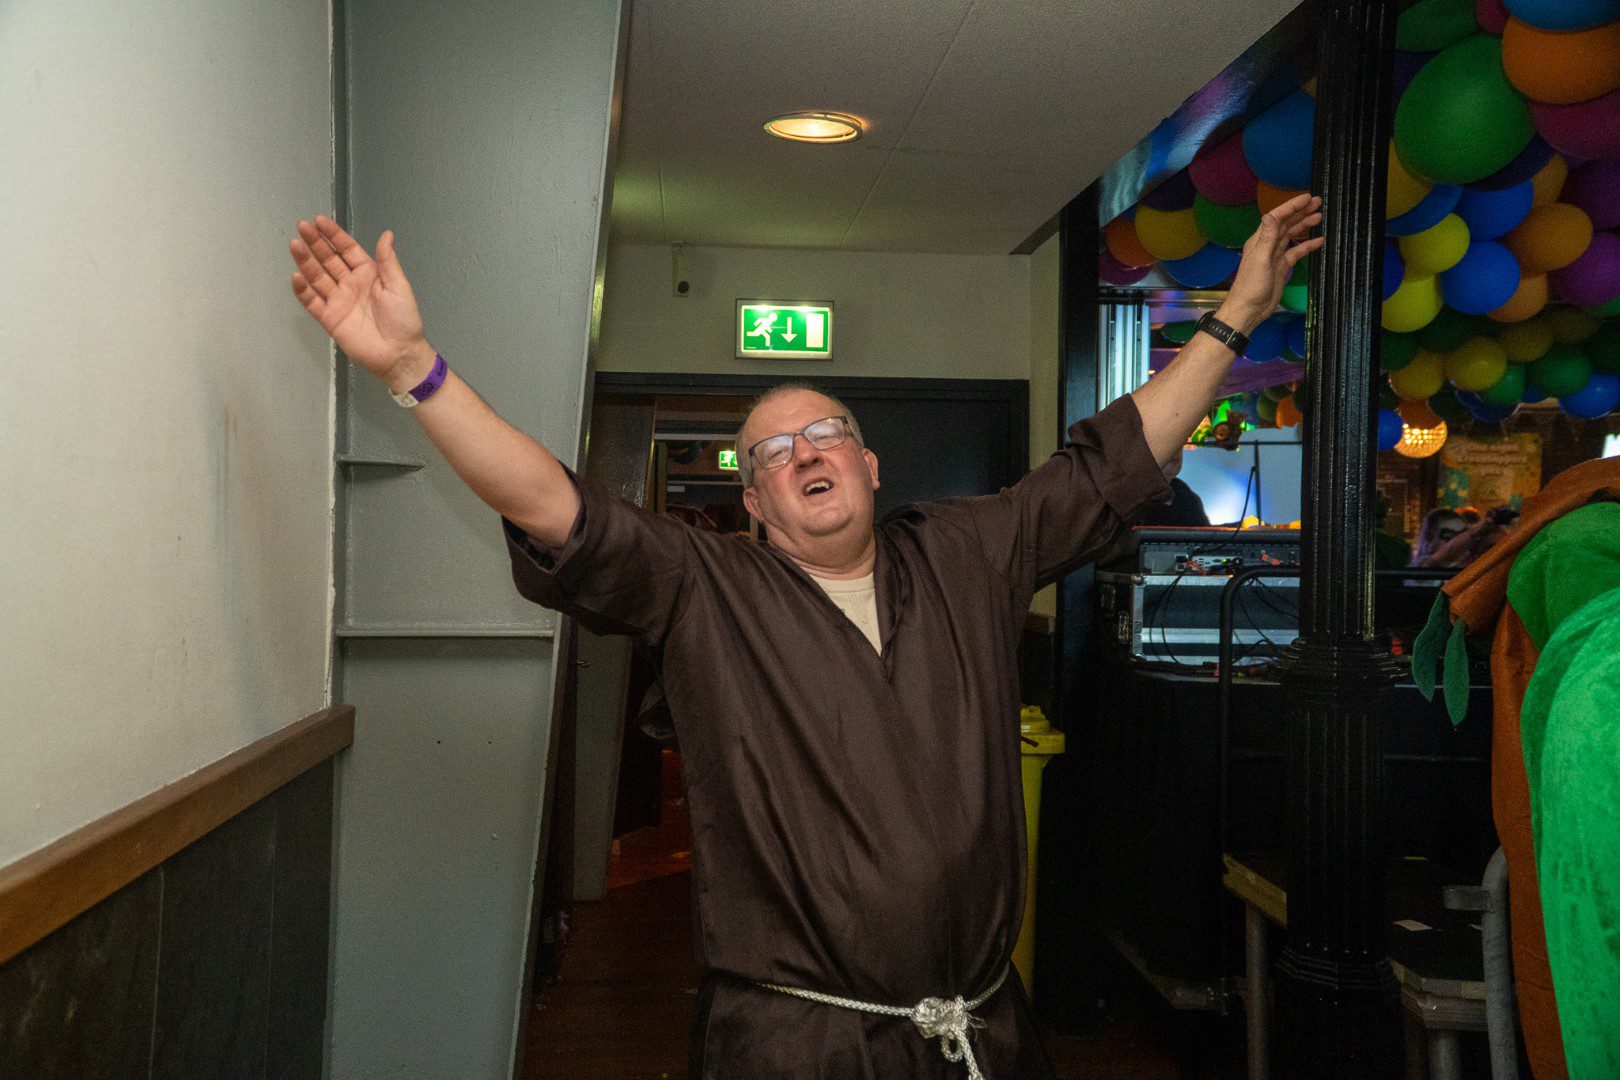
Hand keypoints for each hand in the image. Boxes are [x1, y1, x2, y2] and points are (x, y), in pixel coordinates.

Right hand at [289, 217, 433, 387]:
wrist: (399, 354)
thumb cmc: (403, 320)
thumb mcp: (399, 287)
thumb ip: (388, 262)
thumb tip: (387, 234)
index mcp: (368, 274)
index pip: (347, 250)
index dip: (334, 235)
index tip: (319, 221)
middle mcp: (350, 284)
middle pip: (328, 259)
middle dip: (315, 243)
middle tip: (301, 227)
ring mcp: (338, 300)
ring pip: (317, 277)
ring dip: (305, 261)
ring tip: (294, 245)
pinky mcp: (329, 318)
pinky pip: (312, 302)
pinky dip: (303, 290)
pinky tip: (296, 276)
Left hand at [1219, 193, 1323, 333]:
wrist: (1250, 309)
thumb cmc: (1251, 285)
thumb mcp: (1260, 258)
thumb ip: (1267, 237)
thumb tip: (1271, 214)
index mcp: (1260, 240)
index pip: (1277, 217)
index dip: (1292, 206)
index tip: (1308, 197)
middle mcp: (1267, 244)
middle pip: (1286, 223)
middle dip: (1301, 211)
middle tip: (1319, 202)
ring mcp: (1275, 255)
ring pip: (1292, 235)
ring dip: (1305, 225)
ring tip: (1320, 216)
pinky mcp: (1282, 266)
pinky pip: (1296, 252)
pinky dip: (1307, 245)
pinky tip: (1320, 240)